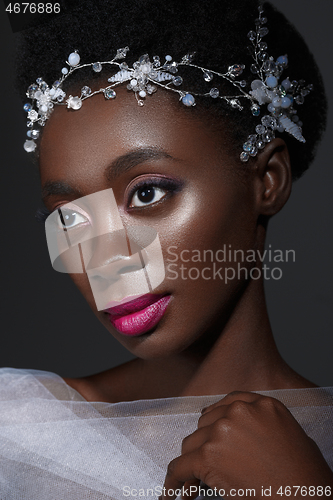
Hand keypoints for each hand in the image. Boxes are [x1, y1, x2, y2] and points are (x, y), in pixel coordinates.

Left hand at [160, 391, 332, 499]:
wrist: (306, 497)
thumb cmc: (305, 475)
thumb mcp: (289, 434)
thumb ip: (263, 423)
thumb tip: (243, 434)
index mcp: (263, 404)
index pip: (229, 402)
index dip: (216, 418)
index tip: (210, 429)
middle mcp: (240, 411)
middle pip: (207, 423)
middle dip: (207, 443)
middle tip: (208, 464)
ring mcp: (222, 430)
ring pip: (191, 443)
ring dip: (193, 462)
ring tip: (194, 481)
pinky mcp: (209, 454)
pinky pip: (181, 466)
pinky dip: (175, 480)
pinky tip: (173, 490)